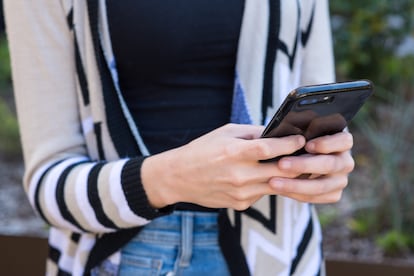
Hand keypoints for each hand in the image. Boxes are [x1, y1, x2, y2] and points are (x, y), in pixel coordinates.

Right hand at [141, 123, 305, 209]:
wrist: (179, 177)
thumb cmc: (202, 150)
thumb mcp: (225, 133)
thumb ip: (252, 134)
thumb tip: (277, 134)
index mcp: (234, 152)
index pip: (270, 148)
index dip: (290, 144)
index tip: (300, 139)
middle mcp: (239, 175)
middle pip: (281, 171)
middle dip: (297, 163)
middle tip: (307, 155)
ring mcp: (240, 193)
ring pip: (276, 185)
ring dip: (286, 176)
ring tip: (290, 165)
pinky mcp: (240, 204)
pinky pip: (262, 193)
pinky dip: (266, 184)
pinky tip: (262, 176)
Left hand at [269, 131, 354, 202]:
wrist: (294, 159)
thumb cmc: (296, 140)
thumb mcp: (297, 133)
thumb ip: (295, 135)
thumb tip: (283, 140)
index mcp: (343, 141)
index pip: (344, 141)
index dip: (326, 144)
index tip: (307, 145)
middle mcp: (345, 161)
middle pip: (330, 165)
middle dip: (304, 165)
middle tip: (281, 164)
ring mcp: (340, 180)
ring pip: (321, 185)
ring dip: (296, 184)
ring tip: (273, 182)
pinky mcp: (333, 194)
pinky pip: (315, 197)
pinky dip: (296, 194)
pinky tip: (280, 189)